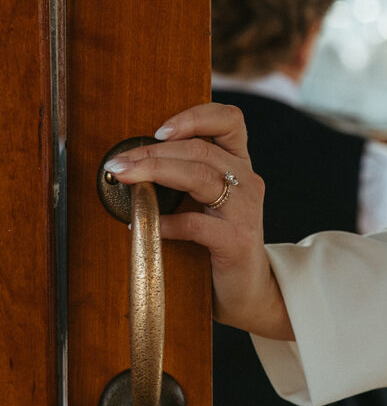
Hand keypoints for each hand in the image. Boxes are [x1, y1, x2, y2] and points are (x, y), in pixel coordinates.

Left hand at [103, 103, 293, 340]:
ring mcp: (245, 210)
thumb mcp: (211, 200)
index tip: (159, 130)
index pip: (229, 120)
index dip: (194, 116)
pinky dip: (166, 222)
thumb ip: (188, 175)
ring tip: (126, 178)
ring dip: (155, 172)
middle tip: (119, 162)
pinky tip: (146, 226)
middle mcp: (247, 181)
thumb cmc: (220, 241)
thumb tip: (132, 161)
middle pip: (200, 149)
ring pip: (199, 176)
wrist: (249, 289)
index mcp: (241, 165)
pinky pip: (196, 224)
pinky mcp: (236, 241)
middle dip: (153, 152)